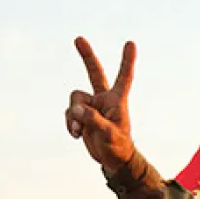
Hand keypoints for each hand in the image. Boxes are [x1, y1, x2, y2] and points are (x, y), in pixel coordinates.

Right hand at [65, 36, 136, 171]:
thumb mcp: (108, 135)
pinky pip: (69, 113)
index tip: (130, 43)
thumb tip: (76, 110)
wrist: (112, 160)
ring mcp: (91, 106)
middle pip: (94, 73)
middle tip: (78, 39)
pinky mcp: (81, 115)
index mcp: (117, 101)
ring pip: (75, 100)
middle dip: (86, 56)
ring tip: (79, 130)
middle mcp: (104, 99)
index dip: (127, 61)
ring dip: (73, 114)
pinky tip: (76, 134)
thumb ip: (93, 120)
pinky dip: (69, 123)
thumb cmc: (117, 147)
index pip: (124, 78)